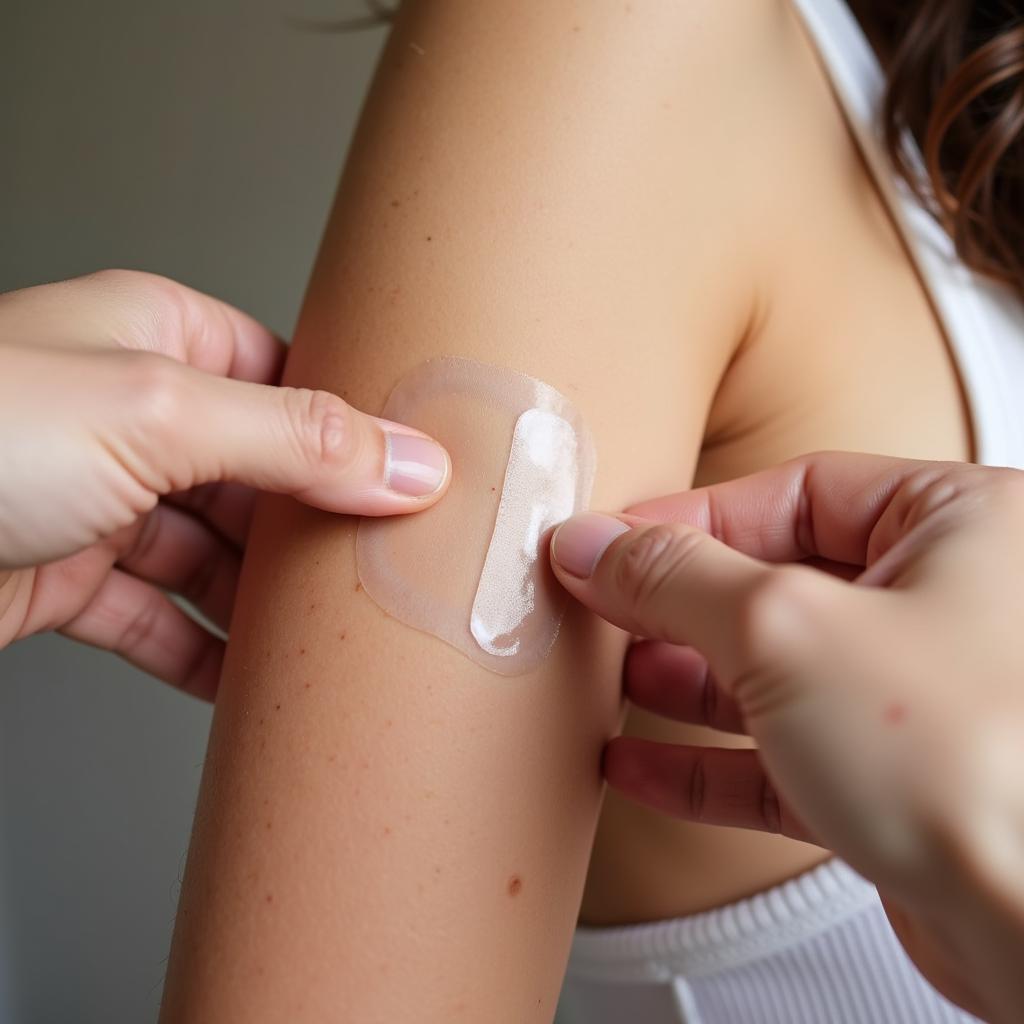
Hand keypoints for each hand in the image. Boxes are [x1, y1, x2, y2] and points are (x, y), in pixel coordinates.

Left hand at [0, 271, 448, 698]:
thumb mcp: (155, 413)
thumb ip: (297, 439)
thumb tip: (410, 462)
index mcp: (161, 340)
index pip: (292, 384)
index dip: (358, 433)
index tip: (422, 483)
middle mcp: (137, 416)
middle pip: (264, 477)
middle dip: (321, 528)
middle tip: (390, 574)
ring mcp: (105, 501)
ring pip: (218, 557)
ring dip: (269, 602)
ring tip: (336, 639)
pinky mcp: (71, 580)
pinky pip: (161, 622)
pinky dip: (206, 656)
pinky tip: (252, 684)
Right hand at [550, 452, 1023, 1023]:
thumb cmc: (980, 764)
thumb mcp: (788, 630)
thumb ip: (677, 579)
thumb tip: (595, 545)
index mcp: (964, 527)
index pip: (797, 492)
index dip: (691, 519)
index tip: (611, 543)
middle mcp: (953, 607)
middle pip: (781, 581)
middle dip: (682, 604)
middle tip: (602, 609)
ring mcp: (927, 701)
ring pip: (779, 673)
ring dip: (687, 683)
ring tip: (614, 682)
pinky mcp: (902, 785)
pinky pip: (786, 755)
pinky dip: (711, 760)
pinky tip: (643, 764)